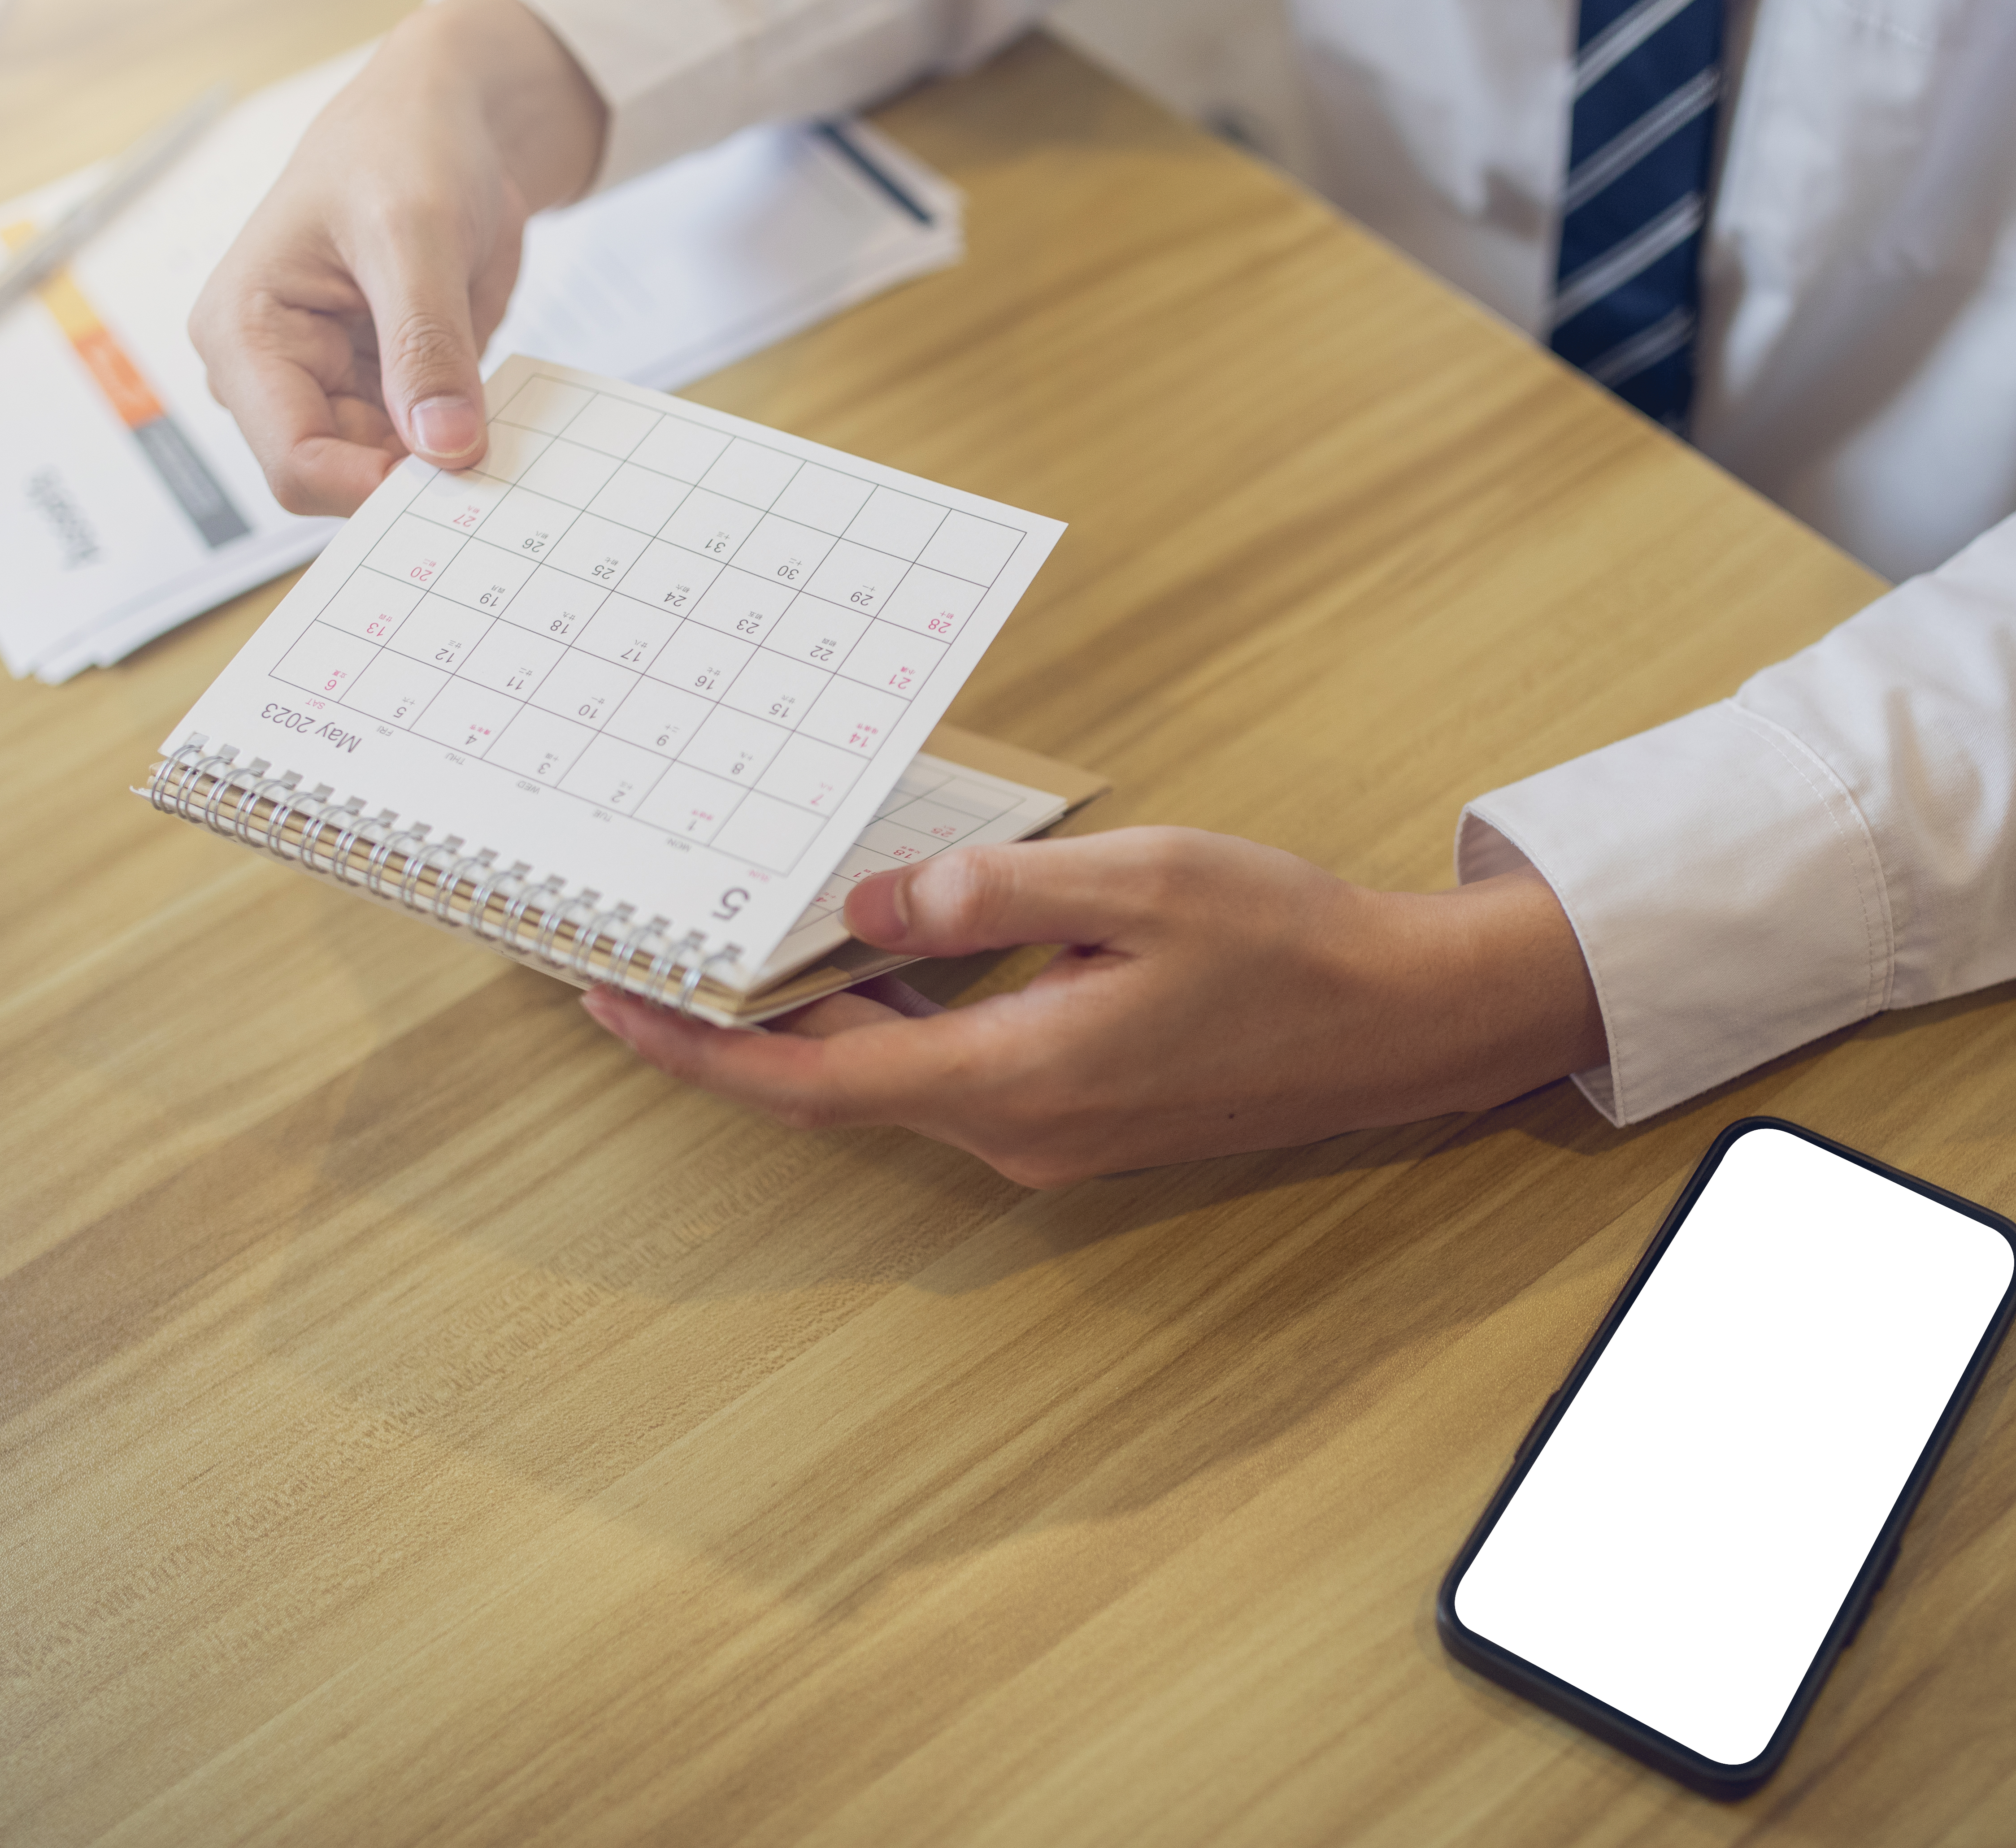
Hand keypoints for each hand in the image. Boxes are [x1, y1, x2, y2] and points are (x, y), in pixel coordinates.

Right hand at [189, 0, 606, 514]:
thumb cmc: (399, 145)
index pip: (295, 462)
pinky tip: (497, 407)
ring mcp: (330, 386)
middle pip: (343, 479)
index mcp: (242, 333)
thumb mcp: (414, 233)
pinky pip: (426, 449)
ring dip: (448, 460)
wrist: (443, 121)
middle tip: (494, 458)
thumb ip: (425, 345)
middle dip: (417, 479)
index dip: (374, 487)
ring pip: (390, 474)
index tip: (454, 476)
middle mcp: (275, 372)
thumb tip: (445, 447)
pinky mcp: (383, 388)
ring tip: (498, 414)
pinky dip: (466, 439)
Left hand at [582, 828, 1610, 1186]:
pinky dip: (895, 1014)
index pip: (813, 1081)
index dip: (701, 1049)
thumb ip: (996, 895)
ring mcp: (1050, 1131)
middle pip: (837, 1083)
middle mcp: (1018, 1129)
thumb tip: (871, 904)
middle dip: (736, 1026)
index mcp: (1019, 1081)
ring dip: (816, 1016)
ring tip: (738, 938)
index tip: (612, 1001)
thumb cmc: (1288, 945)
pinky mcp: (1080, 1111)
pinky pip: (955, 1065)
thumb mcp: (1140, 884)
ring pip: (896, 1073)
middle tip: (648, 950)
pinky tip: (874, 948)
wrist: (1403, 1022)